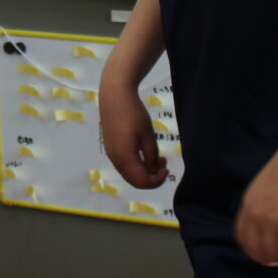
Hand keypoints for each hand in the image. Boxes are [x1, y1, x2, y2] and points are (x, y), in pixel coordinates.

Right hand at [98, 73, 168, 189]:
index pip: (141, 181)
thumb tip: (153, 170)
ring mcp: (111, 153)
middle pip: (134, 180)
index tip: (167, 170)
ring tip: (159, 158)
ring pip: (129, 173)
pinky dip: (137, 164)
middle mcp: (114, 158)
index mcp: (124, 156)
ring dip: (144, 171)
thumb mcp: (148, 134)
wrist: (114, 96)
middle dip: (151, 177)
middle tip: (164, 165)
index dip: (156, 181)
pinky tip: (145, 153)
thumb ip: (151, 155)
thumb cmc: (133, 112)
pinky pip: (124, 164)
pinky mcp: (110, 147)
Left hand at [235, 144, 277, 267]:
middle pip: (256, 250)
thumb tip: (272, 220)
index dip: (254, 251)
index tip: (267, 253)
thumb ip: (265, 204)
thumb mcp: (266, 186)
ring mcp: (272, 220)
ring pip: (272, 254)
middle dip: (270, 259)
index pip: (243, 238)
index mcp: (248, 204)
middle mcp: (256, 214)